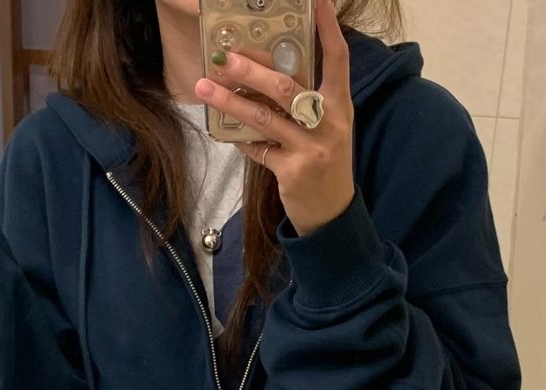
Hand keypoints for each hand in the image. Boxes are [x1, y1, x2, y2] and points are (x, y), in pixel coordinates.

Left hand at [195, 0, 354, 236]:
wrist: (332, 213)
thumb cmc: (325, 162)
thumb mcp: (327, 128)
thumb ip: (306, 101)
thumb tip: (266, 72)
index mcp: (340, 106)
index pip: (337, 60)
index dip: (327, 29)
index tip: (316, 0)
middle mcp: (329, 124)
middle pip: (287, 87)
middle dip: (252, 70)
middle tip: (224, 56)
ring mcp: (310, 149)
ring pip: (264, 118)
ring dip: (230, 101)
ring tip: (204, 87)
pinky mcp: (292, 172)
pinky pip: (258, 148)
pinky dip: (240, 139)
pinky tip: (224, 131)